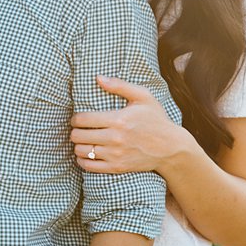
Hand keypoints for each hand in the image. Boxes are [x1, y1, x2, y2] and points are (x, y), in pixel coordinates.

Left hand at [70, 75, 187, 173]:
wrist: (171, 148)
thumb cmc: (156, 120)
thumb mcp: (143, 97)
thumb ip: (120, 85)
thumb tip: (98, 78)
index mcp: (119, 119)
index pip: (83, 119)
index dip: (75, 118)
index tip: (77, 118)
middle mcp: (115, 138)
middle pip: (78, 136)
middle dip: (75, 131)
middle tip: (79, 129)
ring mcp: (115, 155)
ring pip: (81, 151)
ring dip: (78, 145)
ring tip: (83, 141)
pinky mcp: (117, 167)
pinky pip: (89, 166)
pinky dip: (82, 160)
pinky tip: (86, 154)